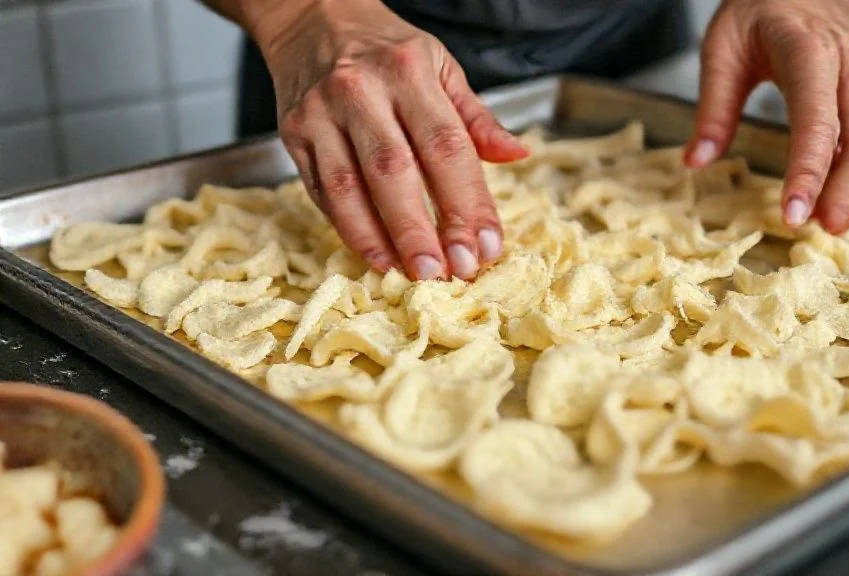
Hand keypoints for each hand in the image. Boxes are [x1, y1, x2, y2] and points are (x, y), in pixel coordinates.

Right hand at [244, 0, 527, 279]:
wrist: (311, 18)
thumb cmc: (386, 49)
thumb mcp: (440, 66)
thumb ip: (476, 118)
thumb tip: (518, 155)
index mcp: (409, 71)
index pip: (446, 146)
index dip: (467, 202)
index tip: (486, 247)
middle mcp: (361, 91)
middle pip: (394, 171)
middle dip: (421, 229)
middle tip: (446, 272)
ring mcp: (320, 114)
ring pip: (349, 188)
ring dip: (380, 237)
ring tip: (408, 272)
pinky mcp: (293, 135)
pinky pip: (321, 191)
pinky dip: (348, 228)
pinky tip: (374, 254)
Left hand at [684, 0, 848, 232]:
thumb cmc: (759, 11)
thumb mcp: (722, 49)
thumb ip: (712, 108)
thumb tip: (696, 162)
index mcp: (809, 51)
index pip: (817, 119)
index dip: (808, 171)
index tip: (793, 214)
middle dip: (846, 189)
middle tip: (821, 229)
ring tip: (842, 223)